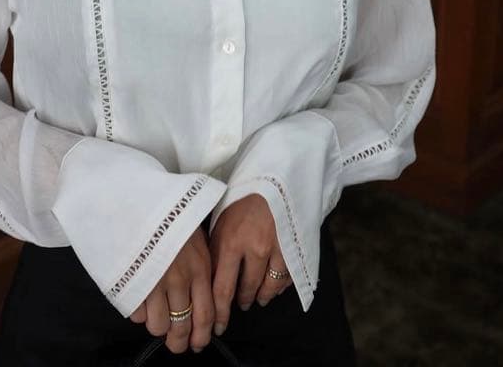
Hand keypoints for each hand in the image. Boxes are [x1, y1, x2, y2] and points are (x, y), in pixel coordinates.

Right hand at [128, 224, 214, 353]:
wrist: (139, 198)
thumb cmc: (171, 215)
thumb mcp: (196, 236)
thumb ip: (201, 266)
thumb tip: (205, 296)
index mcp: (199, 268)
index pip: (206, 315)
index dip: (201, 336)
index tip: (198, 343)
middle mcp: (179, 279)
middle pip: (182, 328)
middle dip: (179, 342)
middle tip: (176, 344)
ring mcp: (154, 282)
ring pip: (158, 326)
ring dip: (158, 326)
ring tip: (156, 317)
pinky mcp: (132, 282)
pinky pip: (137, 314)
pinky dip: (139, 312)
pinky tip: (141, 300)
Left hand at [209, 194, 292, 336]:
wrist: (273, 176)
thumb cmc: (242, 196)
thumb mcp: (221, 218)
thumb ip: (216, 248)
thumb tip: (209, 276)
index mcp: (230, 240)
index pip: (221, 288)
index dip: (219, 312)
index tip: (216, 326)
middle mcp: (253, 248)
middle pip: (244, 290)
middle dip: (239, 304)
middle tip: (236, 308)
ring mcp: (276, 249)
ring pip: (267, 288)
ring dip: (260, 296)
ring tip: (256, 298)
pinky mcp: (293, 248)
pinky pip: (286, 278)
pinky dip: (279, 286)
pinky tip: (273, 286)